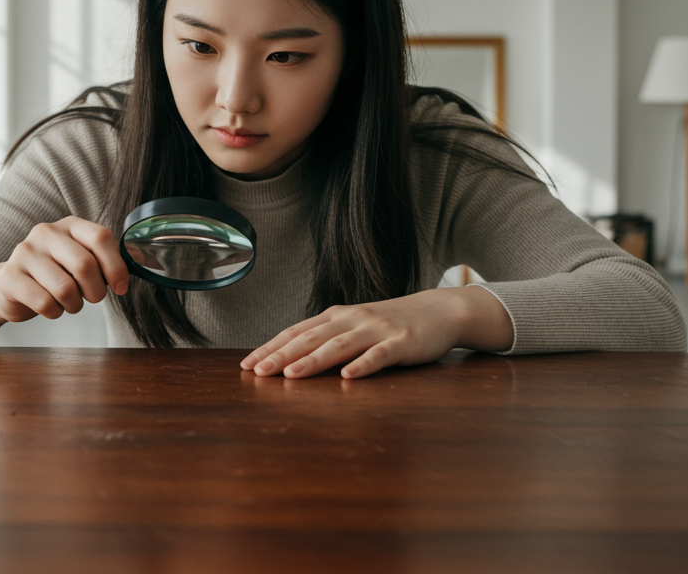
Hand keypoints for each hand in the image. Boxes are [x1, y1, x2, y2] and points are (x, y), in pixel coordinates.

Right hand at [0, 217, 128, 341]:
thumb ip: (102, 262)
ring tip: (69, 302)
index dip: (116, 266)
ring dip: (74, 305)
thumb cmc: (53, 275)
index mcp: (69, 225)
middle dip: (96, 291)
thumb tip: (129, 274)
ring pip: (65, 288)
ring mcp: (25, 253)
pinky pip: (44, 302)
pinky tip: (50, 307)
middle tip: (92, 298)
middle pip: (85, 265)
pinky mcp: (10, 276)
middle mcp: (46, 233)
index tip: (121, 287)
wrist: (9, 286)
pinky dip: (54, 312)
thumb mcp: (78, 260)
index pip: (101, 237)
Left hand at [239, 286, 513, 379]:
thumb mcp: (356, 327)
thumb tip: (291, 358)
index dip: (271, 347)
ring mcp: (377, 329)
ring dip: (313, 360)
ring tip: (291, 375)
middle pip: (311, 338)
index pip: (297, 331)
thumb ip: (328, 339)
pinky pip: (380, 355)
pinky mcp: (402, 343)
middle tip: (257, 371)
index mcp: (337, 316)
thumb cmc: (392, 324)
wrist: (440, 310)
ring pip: (339, 346)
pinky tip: (347, 377)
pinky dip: (363, 365)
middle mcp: (352, 319)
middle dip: (282, 355)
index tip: (247, 364)